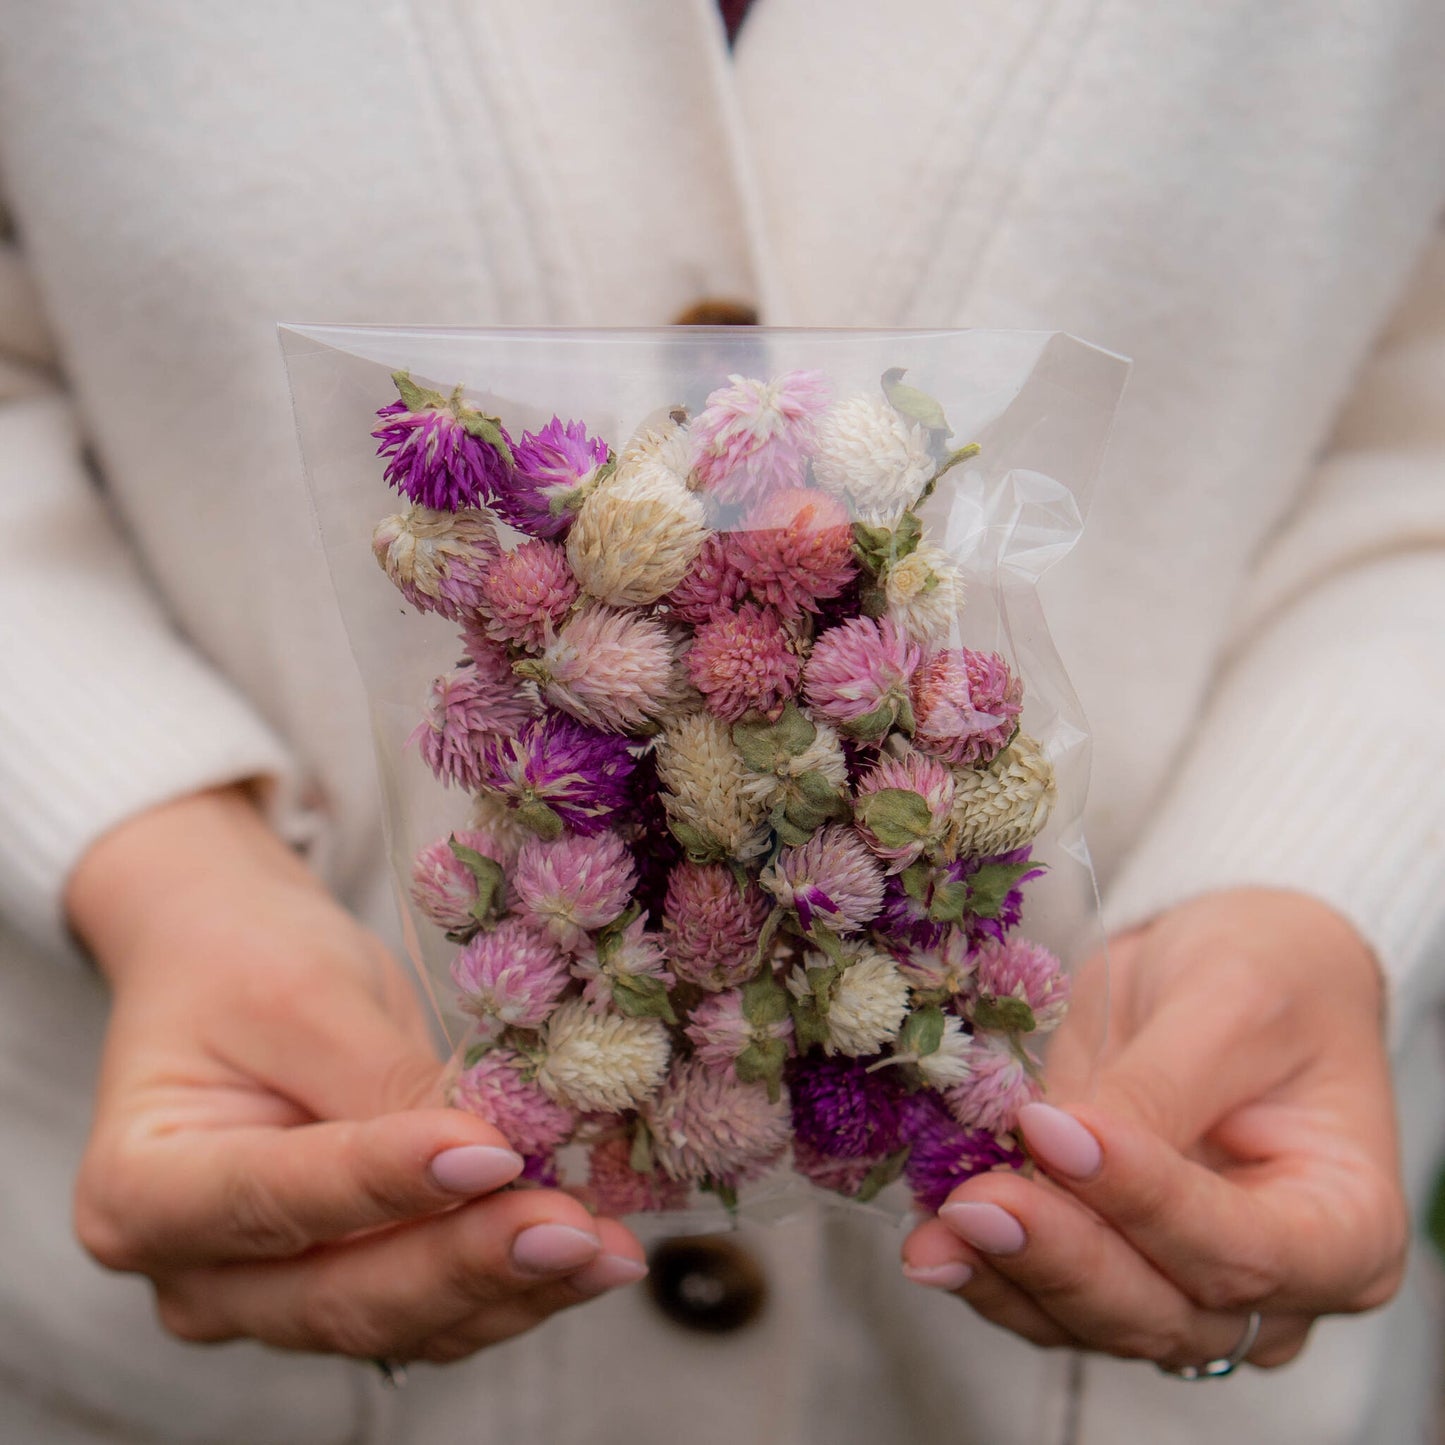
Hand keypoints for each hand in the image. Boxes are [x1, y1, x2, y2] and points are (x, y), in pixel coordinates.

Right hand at [67, 787, 644, 1363]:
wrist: (234, 964)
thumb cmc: (244, 964)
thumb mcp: (303, 995)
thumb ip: (380, 1084)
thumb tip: (492, 1148)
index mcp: (139, 1191)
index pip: (274, 1200)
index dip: (385, 1183)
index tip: (488, 1150)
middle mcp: (200, 1272)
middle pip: (339, 1294)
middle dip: (467, 1261)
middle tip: (568, 1228)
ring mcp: (272, 1294)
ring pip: (401, 1319)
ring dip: (512, 1287)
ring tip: (605, 1248)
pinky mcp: (347, 1283)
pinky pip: (435, 1307)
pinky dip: (514, 1283)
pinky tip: (589, 1250)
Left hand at [900, 888, 1408, 1370]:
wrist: (1228, 972)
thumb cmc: (1265, 975)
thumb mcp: (1228, 1003)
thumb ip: (1159, 1086)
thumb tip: (1060, 1142)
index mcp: (1345, 1228)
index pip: (1244, 1250)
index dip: (1145, 1202)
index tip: (1056, 1133)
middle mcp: (1276, 1287)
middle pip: (1164, 1309)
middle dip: (1062, 1257)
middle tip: (975, 1202)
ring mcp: (1189, 1287)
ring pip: (1095, 1319)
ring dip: (1008, 1276)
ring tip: (935, 1233)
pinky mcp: (1112, 1264)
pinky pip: (1048, 1296)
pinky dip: (989, 1270)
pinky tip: (932, 1239)